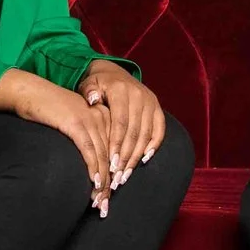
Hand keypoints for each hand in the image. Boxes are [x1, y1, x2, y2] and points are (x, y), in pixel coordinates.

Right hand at [0, 67, 111, 213]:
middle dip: (108, 184)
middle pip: (110, 157)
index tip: (107, 197)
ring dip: (102, 182)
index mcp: (103, 117)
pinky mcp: (76, 123)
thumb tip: (89, 165)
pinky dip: (93, 168)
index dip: (111, 177)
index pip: (112, 152)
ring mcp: (90, 119)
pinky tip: (95, 182)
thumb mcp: (71, 123)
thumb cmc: (46, 110)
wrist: (29, 92)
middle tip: (105, 206)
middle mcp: (101, 117)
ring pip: (102, 156)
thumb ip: (84, 138)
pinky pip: (89, 149)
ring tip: (99, 201)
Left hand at [79, 60, 166, 191]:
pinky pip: (160, 129)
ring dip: (137, 156)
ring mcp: (150, 102)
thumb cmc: (97, 85)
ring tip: (126, 174)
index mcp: (122, 91)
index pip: (121, 123)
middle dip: (126, 156)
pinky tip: (145, 159)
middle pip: (135, 132)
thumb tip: (93, 100)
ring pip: (146, 134)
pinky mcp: (157, 108)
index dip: (117, 145)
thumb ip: (89, 92)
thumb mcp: (89, 85)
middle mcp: (139, 96)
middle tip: (118, 176)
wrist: (114, 72)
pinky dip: (154, 145)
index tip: (111, 164)